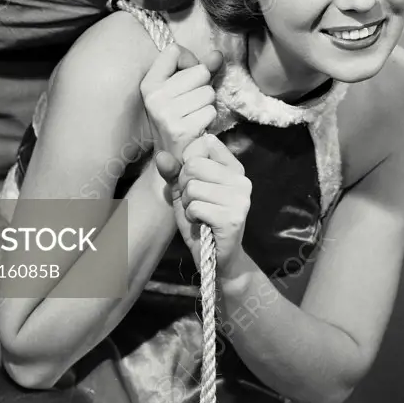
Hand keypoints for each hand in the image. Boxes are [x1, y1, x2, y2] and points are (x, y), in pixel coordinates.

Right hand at [140, 45, 222, 171]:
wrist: (173, 158)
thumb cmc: (180, 117)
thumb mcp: (183, 90)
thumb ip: (201, 69)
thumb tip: (218, 54)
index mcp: (149, 83)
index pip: (174, 51)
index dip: (189, 61)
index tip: (186, 77)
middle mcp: (154, 97)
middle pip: (199, 71)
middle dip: (203, 86)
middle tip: (192, 103)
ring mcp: (166, 114)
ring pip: (208, 92)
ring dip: (207, 104)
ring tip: (194, 116)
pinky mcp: (181, 129)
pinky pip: (210, 111)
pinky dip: (209, 119)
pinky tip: (198, 127)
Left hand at [169, 134, 251, 272]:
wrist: (216, 259)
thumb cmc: (201, 221)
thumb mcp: (184, 192)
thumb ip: (174, 172)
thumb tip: (162, 156)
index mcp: (234, 168)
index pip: (205, 143)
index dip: (189, 161)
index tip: (195, 180)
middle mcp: (241, 180)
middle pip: (194, 165)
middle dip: (185, 186)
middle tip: (195, 203)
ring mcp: (239, 199)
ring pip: (193, 187)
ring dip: (188, 204)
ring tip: (199, 215)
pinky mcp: (233, 218)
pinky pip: (196, 206)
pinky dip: (191, 216)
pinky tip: (202, 224)